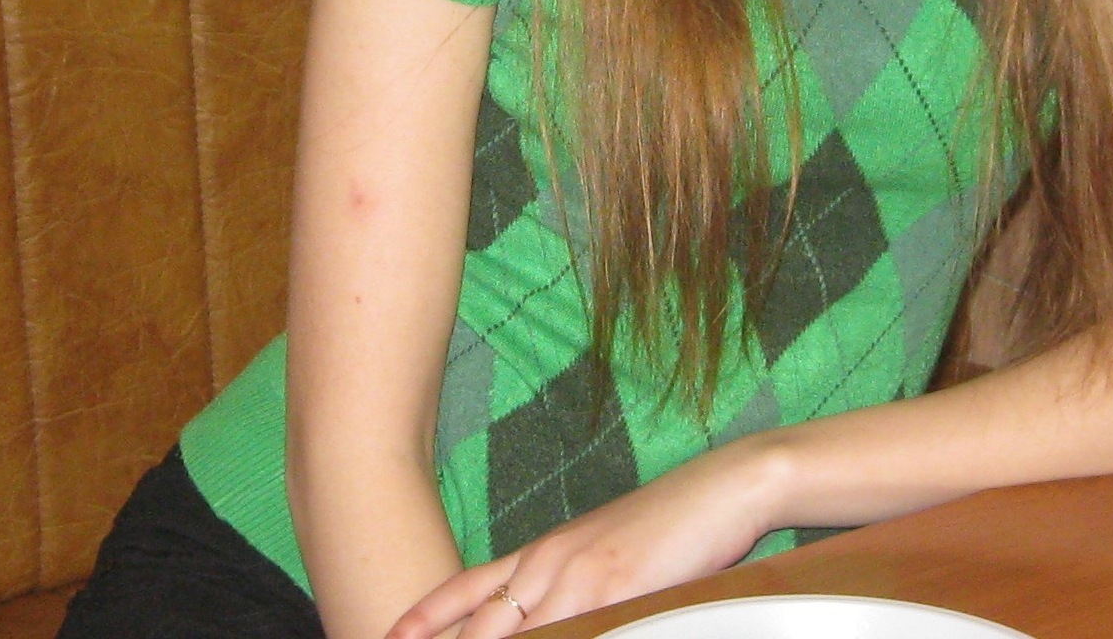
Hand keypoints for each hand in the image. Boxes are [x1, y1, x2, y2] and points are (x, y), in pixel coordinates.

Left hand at [384, 437, 783, 637]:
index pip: (467, 589)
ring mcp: (579, 580)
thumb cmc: (670, 525)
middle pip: (480, 626)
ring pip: (515, 636)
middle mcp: (550, 564)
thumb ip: (567, 587)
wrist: (722, 488)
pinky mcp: (615, 594)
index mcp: (544, 551)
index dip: (425, 617)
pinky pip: (571, 637)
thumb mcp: (604, 556)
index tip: (390, 636)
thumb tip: (545, 618)